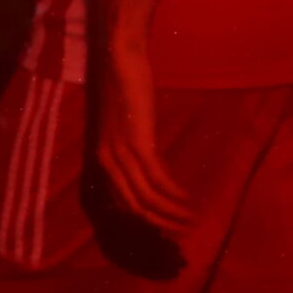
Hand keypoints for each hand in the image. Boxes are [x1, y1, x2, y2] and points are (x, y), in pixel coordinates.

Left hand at [92, 42, 196, 234]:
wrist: (119, 59)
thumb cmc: (124, 86)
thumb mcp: (124, 124)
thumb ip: (132, 146)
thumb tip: (150, 164)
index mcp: (101, 161)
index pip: (122, 205)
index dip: (145, 221)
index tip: (166, 229)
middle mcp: (106, 164)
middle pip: (134, 209)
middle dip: (159, 225)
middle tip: (182, 233)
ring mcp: (121, 155)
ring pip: (146, 199)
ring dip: (170, 214)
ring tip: (190, 220)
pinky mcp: (137, 143)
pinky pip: (157, 179)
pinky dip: (173, 194)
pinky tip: (187, 199)